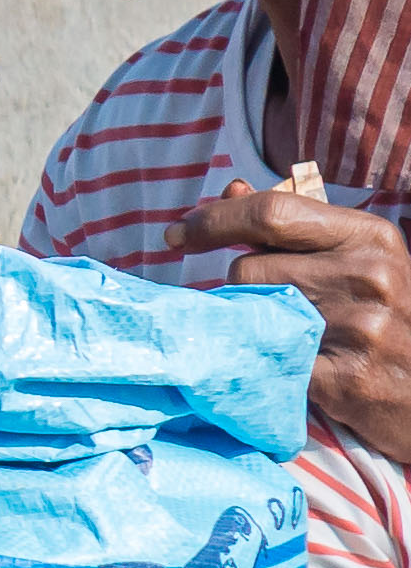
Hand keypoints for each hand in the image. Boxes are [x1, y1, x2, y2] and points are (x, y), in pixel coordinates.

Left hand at [185, 181, 410, 467]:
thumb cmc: (391, 315)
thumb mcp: (359, 258)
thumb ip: (295, 225)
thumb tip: (233, 189)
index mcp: (370, 237)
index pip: (272, 213)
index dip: (213, 220)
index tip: (179, 234)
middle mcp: (368, 276)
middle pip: (249, 268)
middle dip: (241, 287)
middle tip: (271, 306)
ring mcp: (358, 328)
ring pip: (250, 312)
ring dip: (249, 322)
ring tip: (288, 333)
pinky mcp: (343, 378)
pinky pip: (265, 360)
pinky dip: (262, 362)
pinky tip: (289, 365)